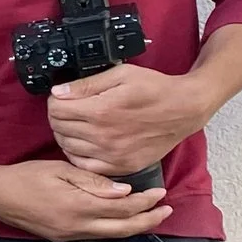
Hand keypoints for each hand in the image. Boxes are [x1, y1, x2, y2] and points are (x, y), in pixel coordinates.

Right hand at [0, 158, 171, 241]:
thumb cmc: (25, 176)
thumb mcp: (60, 171)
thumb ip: (93, 182)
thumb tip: (125, 191)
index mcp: (79, 207)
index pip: (123, 209)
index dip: (146, 202)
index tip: (162, 192)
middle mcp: (76, 227)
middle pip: (122, 229)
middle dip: (148, 221)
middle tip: (168, 211)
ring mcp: (67, 235)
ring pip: (110, 236)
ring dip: (133, 227)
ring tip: (150, 217)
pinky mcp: (59, 237)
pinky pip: (95, 235)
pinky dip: (114, 228)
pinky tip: (120, 220)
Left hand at [46, 65, 201, 176]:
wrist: (186, 109)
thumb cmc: (156, 89)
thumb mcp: (121, 74)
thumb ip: (87, 84)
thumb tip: (59, 92)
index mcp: (101, 111)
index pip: (56, 109)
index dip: (55, 101)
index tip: (62, 98)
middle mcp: (104, 136)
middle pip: (59, 128)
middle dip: (58, 116)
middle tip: (69, 110)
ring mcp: (112, 155)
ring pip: (67, 147)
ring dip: (66, 134)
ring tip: (77, 124)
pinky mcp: (121, 166)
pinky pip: (84, 165)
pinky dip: (77, 154)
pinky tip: (84, 142)